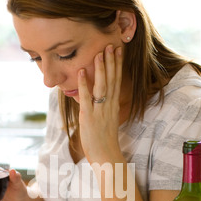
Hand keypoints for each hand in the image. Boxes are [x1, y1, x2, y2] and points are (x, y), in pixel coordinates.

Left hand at [78, 45, 122, 164]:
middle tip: (111, 44)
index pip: (117, 81)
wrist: (106, 156)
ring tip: (100, 53)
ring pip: (102, 86)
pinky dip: (84, 84)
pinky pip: (87, 98)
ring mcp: (100, 111)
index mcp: (113, 106)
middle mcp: (109, 106)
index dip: (117, 65)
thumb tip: (93, 99)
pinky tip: (82, 72)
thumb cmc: (104, 141)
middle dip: (112, 62)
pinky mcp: (89, 117)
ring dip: (101, 69)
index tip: (118, 50)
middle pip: (112, 80)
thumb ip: (101, 108)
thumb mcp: (105, 121)